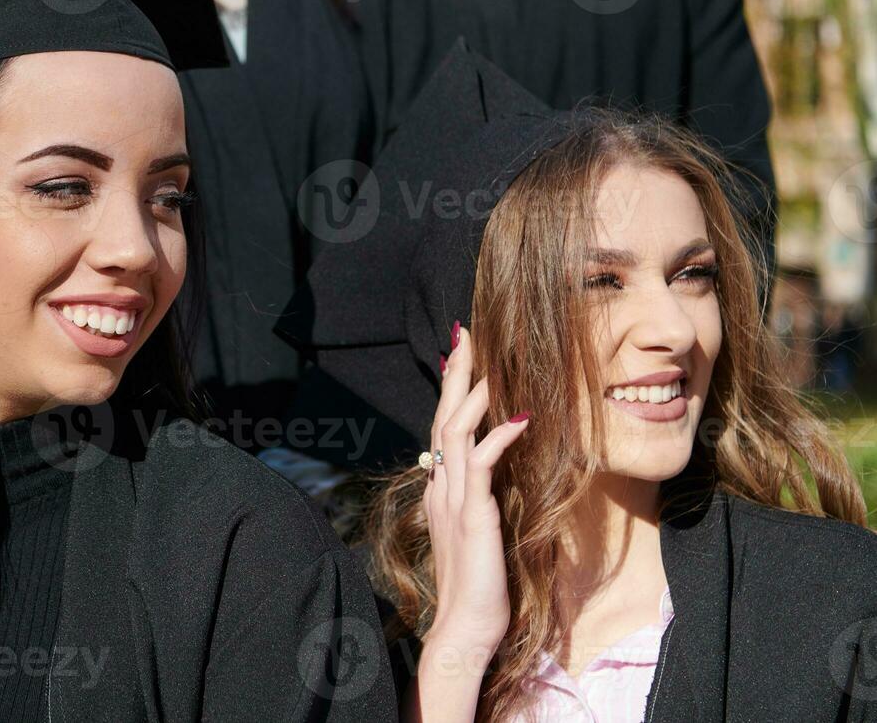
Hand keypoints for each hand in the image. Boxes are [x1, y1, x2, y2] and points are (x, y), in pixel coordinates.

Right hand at [420, 326, 528, 657]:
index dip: (452, 389)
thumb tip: (488, 472)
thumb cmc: (478, 586)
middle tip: (465, 335)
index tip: (461, 354)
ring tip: (489, 360)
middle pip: (443, 417)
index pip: (444, 427)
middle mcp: (442, 487)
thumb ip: (478, 499)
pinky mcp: (471, 515)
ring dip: (472, 393)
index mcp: (443, 489)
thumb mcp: (477, 532)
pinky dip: (499, 437)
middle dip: (456, 374)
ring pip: (454, 431)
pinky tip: (521, 418)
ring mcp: (453, 499)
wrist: (465, 628)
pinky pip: (481, 465)